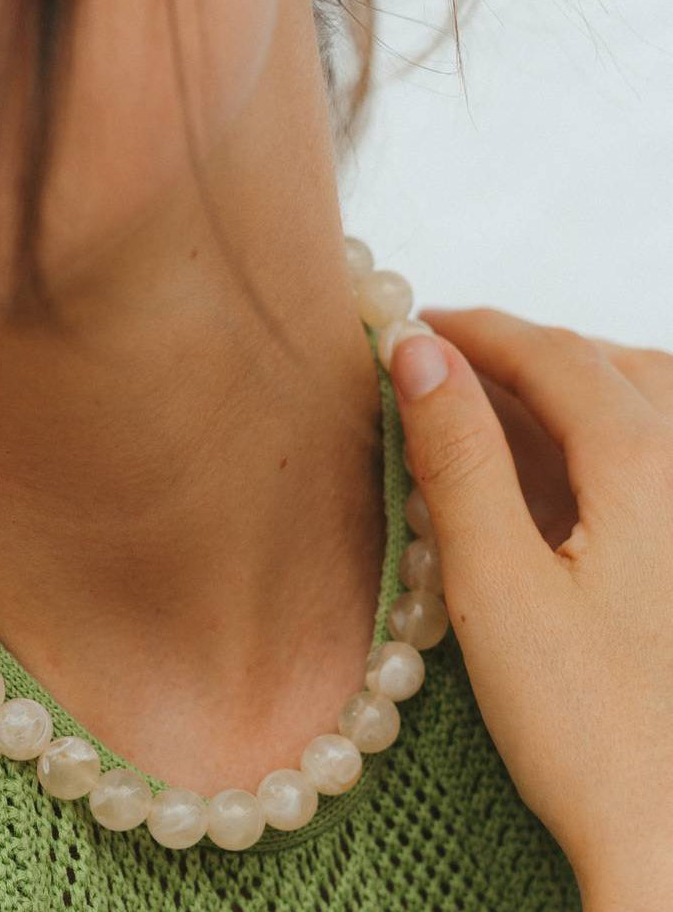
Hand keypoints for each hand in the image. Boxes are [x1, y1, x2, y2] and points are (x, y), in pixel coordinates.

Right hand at [387, 307, 672, 904]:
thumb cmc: (590, 728)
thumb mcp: (498, 587)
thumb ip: (459, 460)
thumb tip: (417, 356)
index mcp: (646, 468)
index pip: (552, 354)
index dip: (475, 330)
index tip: (410, 327)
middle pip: (609, 363)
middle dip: (523, 348)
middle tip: (446, 361)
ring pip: (654, 398)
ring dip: (577, 378)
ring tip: (509, 396)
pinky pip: (668, 449)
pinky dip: (616, 424)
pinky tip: (579, 461)